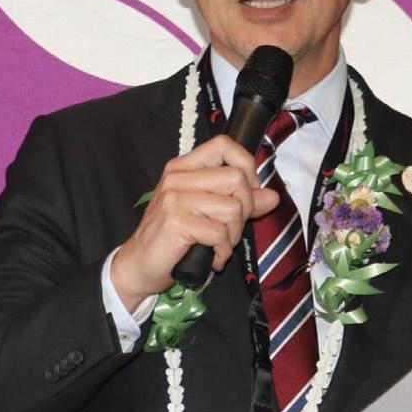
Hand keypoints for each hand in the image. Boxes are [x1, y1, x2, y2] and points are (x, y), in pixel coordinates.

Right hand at [111, 135, 278, 310]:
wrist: (139, 266)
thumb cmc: (173, 239)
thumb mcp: (208, 214)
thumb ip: (239, 202)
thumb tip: (272, 196)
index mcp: (184, 168)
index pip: (224, 145)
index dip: (245, 165)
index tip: (247, 191)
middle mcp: (177, 177)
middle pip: (236, 179)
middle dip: (245, 209)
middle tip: (230, 229)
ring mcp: (175, 198)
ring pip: (233, 208)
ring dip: (233, 235)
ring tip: (219, 246)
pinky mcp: (176, 222)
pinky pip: (220, 233)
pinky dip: (222, 252)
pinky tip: (212, 258)